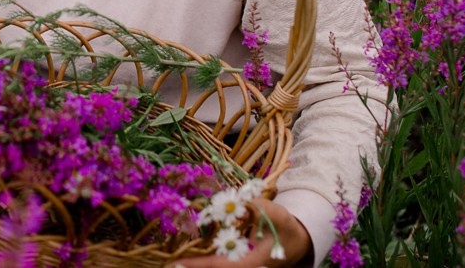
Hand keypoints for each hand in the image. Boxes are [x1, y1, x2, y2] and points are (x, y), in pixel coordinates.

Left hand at [171, 198, 311, 266]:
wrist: (297, 240)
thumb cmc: (287, 228)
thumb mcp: (277, 215)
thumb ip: (260, 209)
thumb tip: (238, 203)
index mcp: (253, 262)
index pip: (222, 265)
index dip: (201, 265)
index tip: (179, 263)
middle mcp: (244, 265)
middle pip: (215, 267)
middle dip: (192, 264)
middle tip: (167, 262)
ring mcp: (240, 263)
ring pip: (216, 264)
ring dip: (196, 261)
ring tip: (171, 259)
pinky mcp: (237, 259)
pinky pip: (218, 259)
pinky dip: (204, 256)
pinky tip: (188, 250)